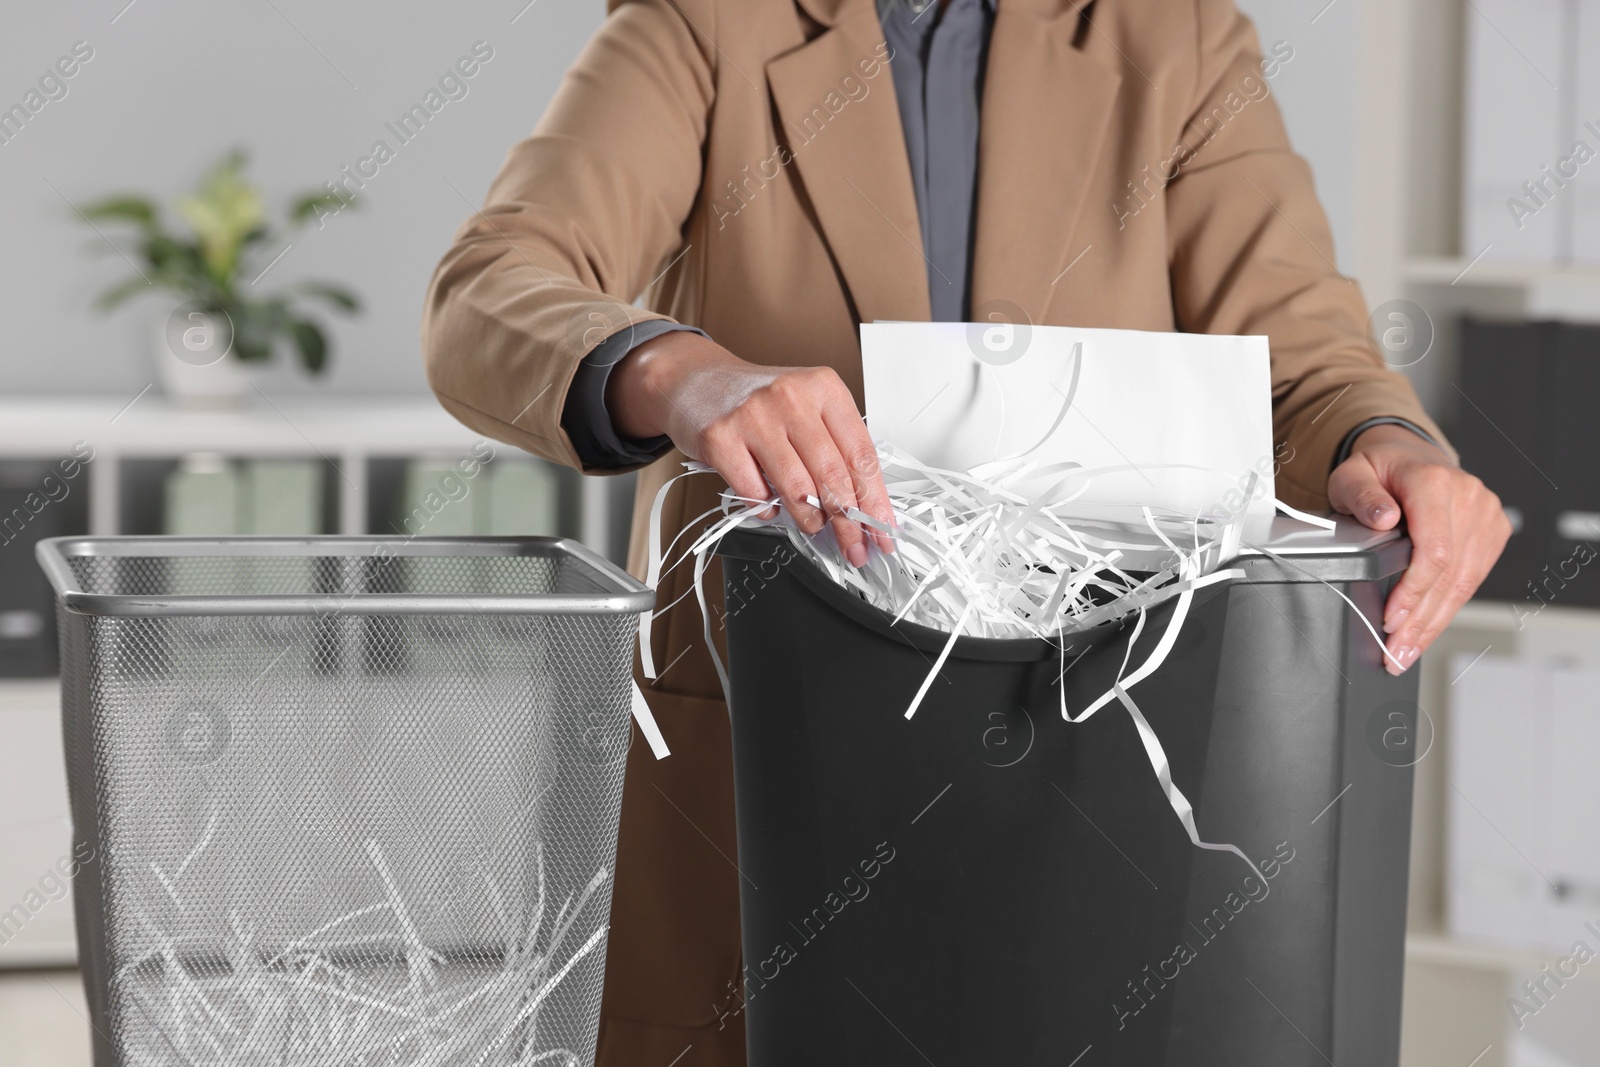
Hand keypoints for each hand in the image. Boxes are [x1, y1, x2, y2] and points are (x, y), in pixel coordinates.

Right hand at [607, 330, 893, 564]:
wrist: (696, 380)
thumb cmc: (756, 400)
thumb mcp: (806, 406)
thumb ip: (834, 446)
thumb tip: (864, 504)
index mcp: (824, 387)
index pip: (861, 454)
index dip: (876, 501)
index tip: (883, 531)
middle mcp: (792, 397)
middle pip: (833, 475)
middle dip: (849, 522)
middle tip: (854, 546)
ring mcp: (754, 416)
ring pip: (797, 487)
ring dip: (810, 519)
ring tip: (814, 527)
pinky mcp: (721, 437)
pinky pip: (754, 491)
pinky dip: (766, 510)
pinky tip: (769, 509)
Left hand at [1327, 424, 1510, 674]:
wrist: (1408, 458)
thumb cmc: (1379, 470)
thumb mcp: (1351, 475)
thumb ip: (1361, 495)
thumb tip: (1383, 517)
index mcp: (1434, 483)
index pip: (1434, 550)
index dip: (1414, 591)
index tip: (1392, 620)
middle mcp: (1469, 498)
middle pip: (1451, 574)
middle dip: (1421, 621)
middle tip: (1396, 654)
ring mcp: (1486, 515)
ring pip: (1465, 583)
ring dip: (1435, 622)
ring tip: (1408, 651)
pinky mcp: (1493, 532)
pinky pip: (1472, 578)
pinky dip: (1448, 607)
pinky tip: (1427, 629)